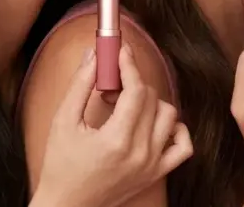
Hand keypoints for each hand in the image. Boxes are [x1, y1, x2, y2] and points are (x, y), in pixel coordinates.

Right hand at [34, 45, 192, 206]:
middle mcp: (141, 153)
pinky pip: (184, 145)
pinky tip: (154, 123)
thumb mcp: (63, 123)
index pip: (136, 89)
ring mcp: (153, 164)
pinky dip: (175, 129)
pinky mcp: (157, 173)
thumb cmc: (60, 167)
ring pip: (169, 115)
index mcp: (117, 140)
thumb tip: (94, 55)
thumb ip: (80, 85)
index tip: (121, 51)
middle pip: (151, 98)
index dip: (129, 65)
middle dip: (132, 83)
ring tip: (125, 106)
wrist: (67, 206)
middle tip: (111, 86)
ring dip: (150, 102)